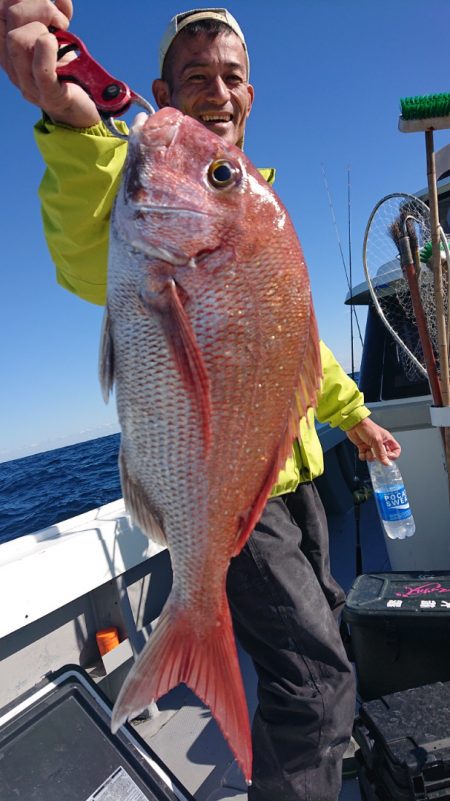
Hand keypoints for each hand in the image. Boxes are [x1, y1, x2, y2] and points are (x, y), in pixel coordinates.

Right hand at [0, 0, 99, 126]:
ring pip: (17, 39)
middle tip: (60, 21)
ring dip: (43, 26)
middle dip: (37, 5)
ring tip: (61, 35)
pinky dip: (48, 51)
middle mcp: (13, 64)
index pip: (1, 11)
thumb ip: (54, 19)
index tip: (45, 0)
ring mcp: (29, 83)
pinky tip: (58, 44)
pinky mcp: (50, 95)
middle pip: (9, 16)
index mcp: (9, 47)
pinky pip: (41, 70)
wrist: (82, 112)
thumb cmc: (69, 73)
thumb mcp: (58, 40)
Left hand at [345, 417, 400, 464]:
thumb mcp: (377, 441)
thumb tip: (387, 463)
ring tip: (367, 451)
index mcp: (387, 439)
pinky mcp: (363, 447)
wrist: (355, 424)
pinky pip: (365, 456)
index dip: (393, 455)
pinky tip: (362, 451)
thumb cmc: (367, 428)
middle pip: (384, 456)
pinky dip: (363, 456)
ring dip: (370, 457)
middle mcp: (380, 443)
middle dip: (379, 457)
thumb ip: (381, 453)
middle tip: (376, 455)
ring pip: (374, 458)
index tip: (388, 457)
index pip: (396, 449)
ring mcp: (371, 446)